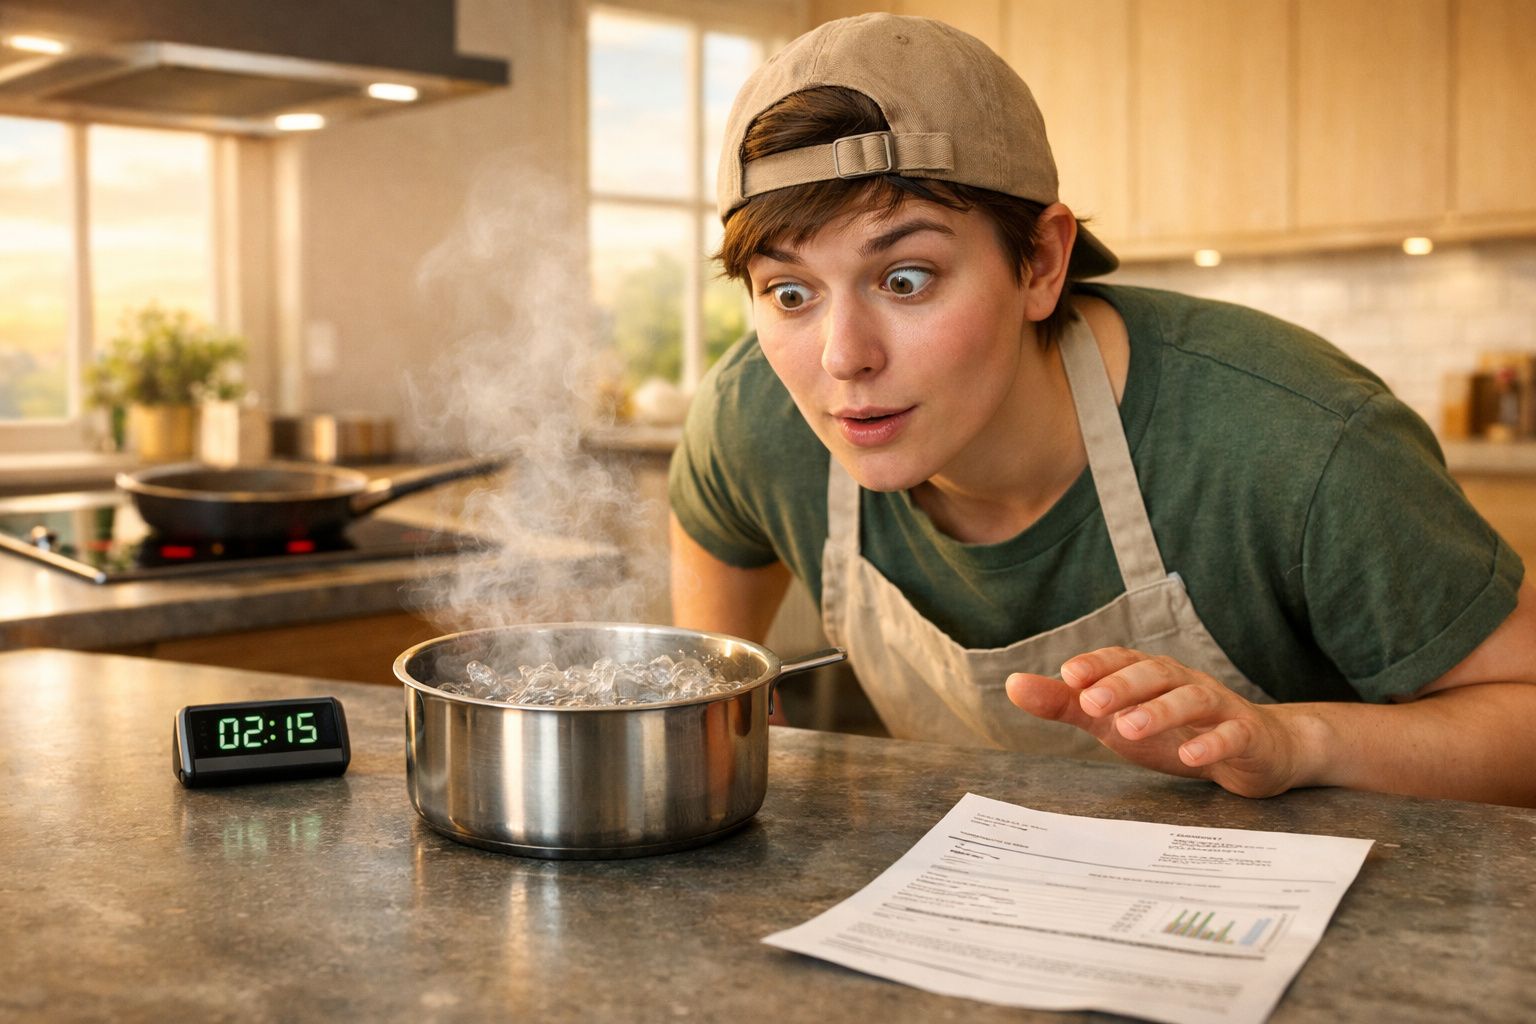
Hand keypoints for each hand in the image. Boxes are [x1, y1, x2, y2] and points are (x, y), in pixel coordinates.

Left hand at [1005, 647, 1314, 797]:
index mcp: (1150, 676)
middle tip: (1090, 702)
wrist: (1255, 752)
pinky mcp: (1246, 735)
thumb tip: (1012, 684)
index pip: (1121, 659)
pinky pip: (1232, 734)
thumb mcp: (1114, 719)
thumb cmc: (1174, 731)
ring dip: (1160, 711)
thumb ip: (1066, 705)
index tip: (1068, 675)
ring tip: (1128, 728)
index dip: (1098, 664)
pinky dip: (1211, 743)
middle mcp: (1184, 682)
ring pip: (1192, 698)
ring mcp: (1219, 706)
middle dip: (1122, 685)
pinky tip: (1189, 756)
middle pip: (1155, 673)